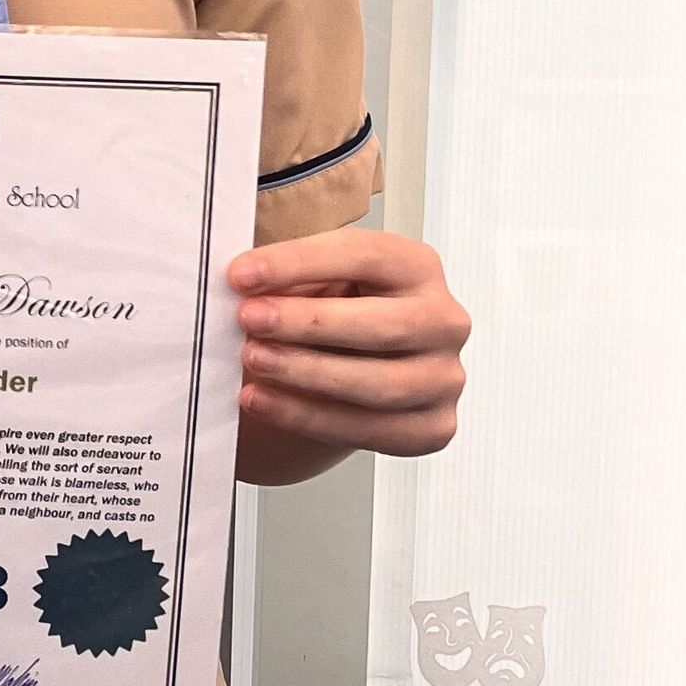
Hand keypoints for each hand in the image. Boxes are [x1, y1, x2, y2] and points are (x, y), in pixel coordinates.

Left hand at [229, 227, 468, 464]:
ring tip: (253, 360)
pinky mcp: (432, 427)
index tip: (242, 274)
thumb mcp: (316, 283)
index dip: (299, 263)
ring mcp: (443, 378)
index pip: (364, 255)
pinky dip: (307, 417)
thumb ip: (291, 280)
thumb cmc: (333, 315)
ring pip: (378, 384)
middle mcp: (443, 321)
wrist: (346, 373)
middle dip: (307, 323)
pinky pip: (369, 429)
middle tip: (248, 319)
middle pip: (381, 324)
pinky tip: (264, 400)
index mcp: (418, 268)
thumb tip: (244, 282)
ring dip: (306, 372)